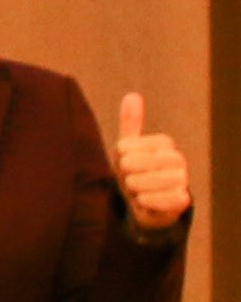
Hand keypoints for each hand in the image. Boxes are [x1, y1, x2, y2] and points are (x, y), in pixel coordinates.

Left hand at [115, 94, 191, 233]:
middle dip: (127, 174)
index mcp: (163, 143)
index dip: (118, 159)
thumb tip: (132, 95)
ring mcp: (182, 179)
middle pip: (137, 163)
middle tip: (130, 180)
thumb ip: (131, 124)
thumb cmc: (135, 173)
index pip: (126, 147)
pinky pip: (163, 198)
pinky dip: (148, 201)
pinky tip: (144, 201)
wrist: (145, 205)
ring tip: (137, 190)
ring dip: (136, 188)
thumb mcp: (127, 149)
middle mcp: (177, 159)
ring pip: (149, 181)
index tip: (123, 164)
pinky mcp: (183, 200)